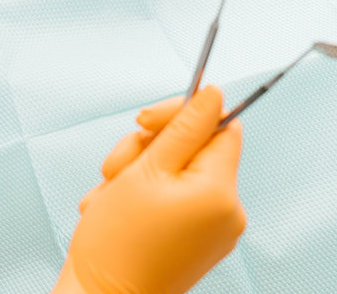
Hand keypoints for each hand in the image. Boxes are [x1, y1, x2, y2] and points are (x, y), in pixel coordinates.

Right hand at [52, 86, 244, 293]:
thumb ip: (183, 127)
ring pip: (177, 170)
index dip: (184, 114)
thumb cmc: (117, 243)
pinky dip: (143, 194)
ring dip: (137, 171)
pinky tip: (113, 208)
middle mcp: (227, 212)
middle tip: (117, 166)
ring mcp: (213, 230)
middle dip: (150, 147)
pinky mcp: (197, 240)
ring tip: (108, 194)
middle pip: (195, 147)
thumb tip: (213, 93)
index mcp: (221, 192)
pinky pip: (174, 197)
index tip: (147, 121)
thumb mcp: (145, 169)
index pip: (222, 126)